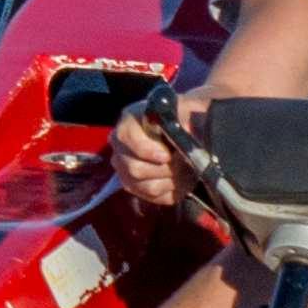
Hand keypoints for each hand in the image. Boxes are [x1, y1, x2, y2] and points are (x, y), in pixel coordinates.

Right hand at [106, 86, 208, 219]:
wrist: (182, 132)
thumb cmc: (181, 118)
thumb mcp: (185, 110)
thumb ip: (184, 116)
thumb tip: (187, 129)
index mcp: (129, 122)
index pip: (125, 138)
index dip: (147, 150)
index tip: (168, 155)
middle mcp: (120, 147)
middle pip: (135, 168)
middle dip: (166, 170)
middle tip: (184, 163)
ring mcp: (125, 169)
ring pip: (147, 186)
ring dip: (172, 181)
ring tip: (188, 171)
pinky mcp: (134, 186)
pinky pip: (154, 197)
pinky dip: (173, 191)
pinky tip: (183, 180)